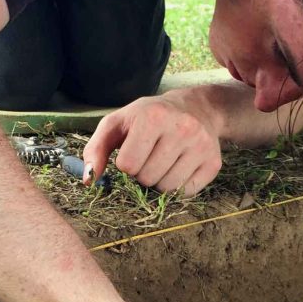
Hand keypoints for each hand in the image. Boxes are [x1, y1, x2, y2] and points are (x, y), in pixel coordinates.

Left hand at [82, 90, 222, 196]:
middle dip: (142, 174)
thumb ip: (96, 148)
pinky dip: (177, 187)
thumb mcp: (118, 123)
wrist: (196, 108)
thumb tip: (88, 180)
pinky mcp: (213, 163)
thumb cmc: (148, 117)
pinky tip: (178, 167)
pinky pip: (186, 193)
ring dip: (158, 182)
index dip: (125, 163)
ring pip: (167, 189)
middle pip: (147, 179)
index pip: (128, 165)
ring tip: (163, 161)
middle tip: (149, 156)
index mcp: (153, 116)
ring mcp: (201, 146)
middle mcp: (182, 129)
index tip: (132, 151)